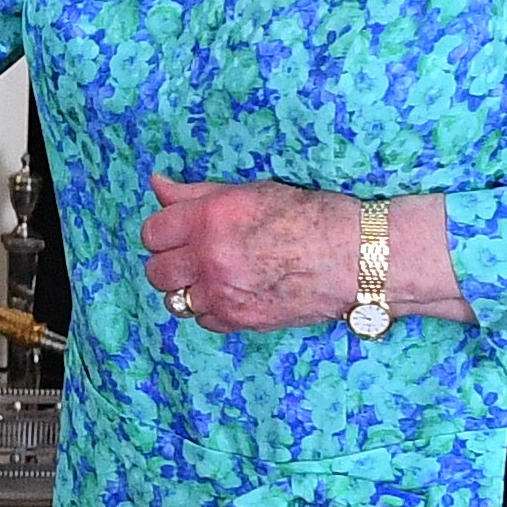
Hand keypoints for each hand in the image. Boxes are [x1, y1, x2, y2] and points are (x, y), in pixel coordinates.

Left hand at [140, 178, 463, 333]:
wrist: (354, 257)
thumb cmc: (312, 216)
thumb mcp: (252, 191)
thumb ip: (198, 193)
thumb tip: (158, 185)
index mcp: (210, 218)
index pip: (152, 232)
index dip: (164, 232)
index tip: (178, 232)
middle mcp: (209, 258)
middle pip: (157, 271)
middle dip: (171, 263)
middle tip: (194, 256)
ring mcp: (223, 294)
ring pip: (176, 301)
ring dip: (189, 289)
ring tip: (215, 276)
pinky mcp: (239, 320)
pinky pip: (203, 321)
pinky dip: (212, 310)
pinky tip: (234, 293)